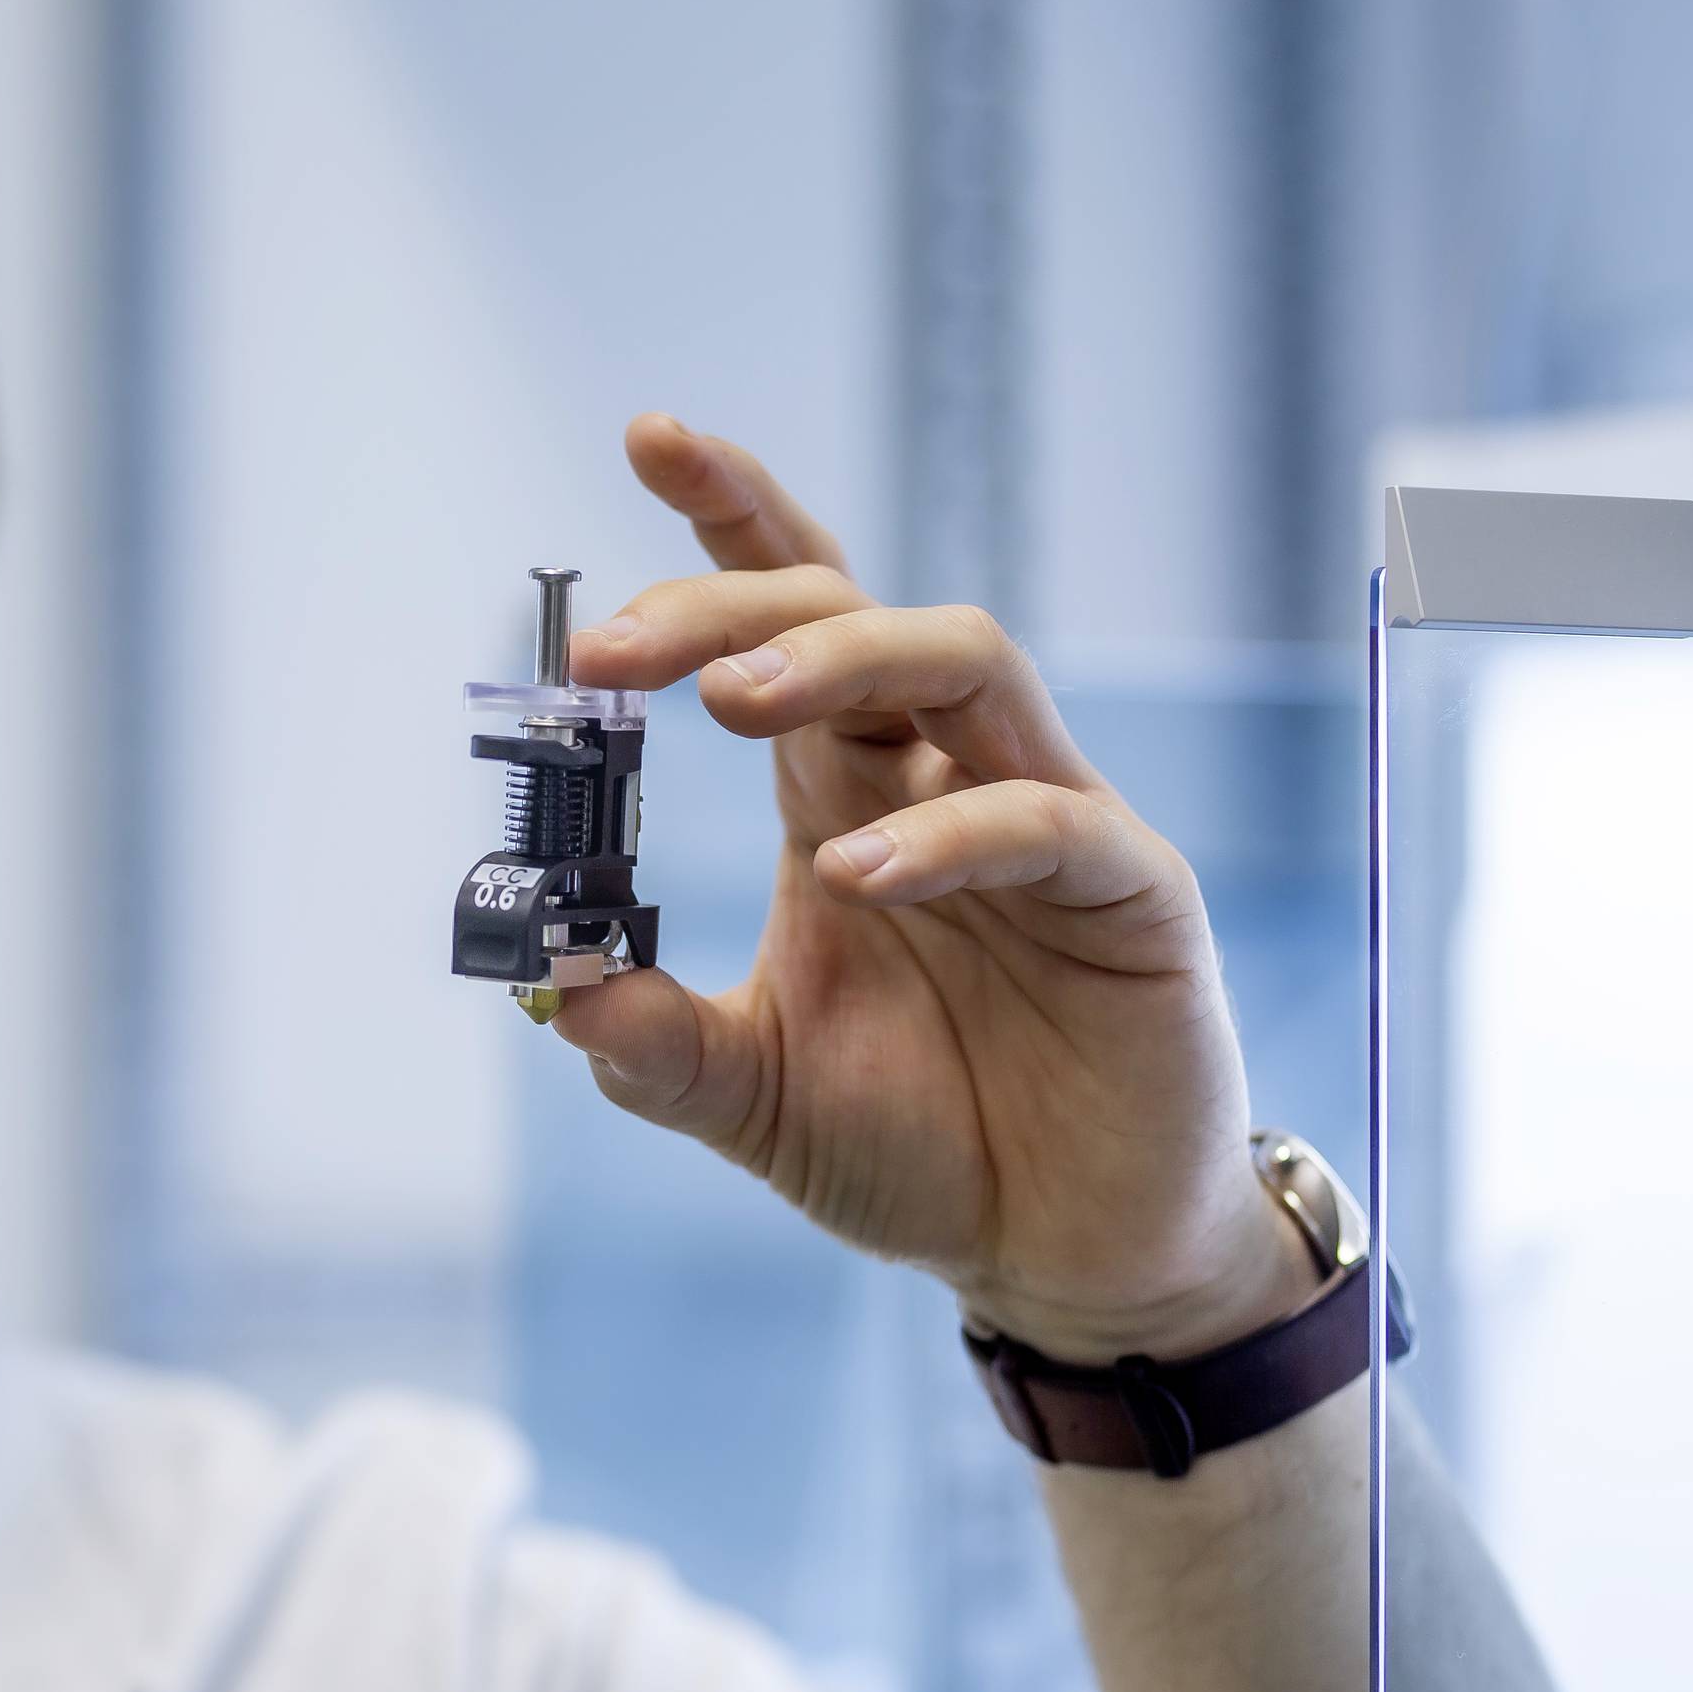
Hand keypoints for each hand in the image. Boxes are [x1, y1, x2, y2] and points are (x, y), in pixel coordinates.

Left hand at [552, 414, 1316, 1362]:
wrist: (1066, 1251)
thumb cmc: (924, 1145)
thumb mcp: (757, 1100)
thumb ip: (659, 1049)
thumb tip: (561, 990)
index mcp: (846, 795)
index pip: (789, 620)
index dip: (728, 523)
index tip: (647, 440)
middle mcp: (941, 779)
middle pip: (853, 614)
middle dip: (733, 604)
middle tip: (619, 652)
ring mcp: (1045, 823)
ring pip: (966, 661)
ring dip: (840, 659)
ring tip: (731, 700)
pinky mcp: (1131, 896)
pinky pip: (1050, 823)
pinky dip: (947, 835)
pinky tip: (860, 875)